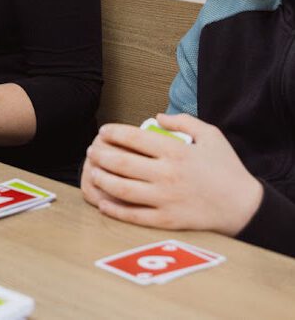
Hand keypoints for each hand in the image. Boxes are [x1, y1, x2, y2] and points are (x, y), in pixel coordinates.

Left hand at [84, 113, 263, 234]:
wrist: (245, 208)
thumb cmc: (227, 169)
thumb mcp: (211, 135)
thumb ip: (183, 121)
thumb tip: (157, 116)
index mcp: (175, 151)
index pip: (134, 138)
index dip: (113, 132)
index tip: (103, 130)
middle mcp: (167, 174)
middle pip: (122, 162)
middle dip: (101, 155)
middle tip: (92, 151)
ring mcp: (166, 199)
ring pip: (123, 189)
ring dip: (102, 180)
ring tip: (93, 173)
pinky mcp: (168, 221)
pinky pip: (136, 216)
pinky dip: (116, 211)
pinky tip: (103, 204)